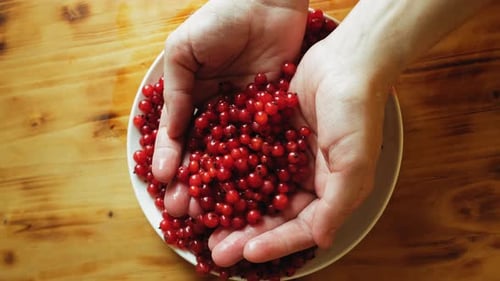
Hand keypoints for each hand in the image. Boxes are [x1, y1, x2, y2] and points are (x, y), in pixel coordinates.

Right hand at [152, 0, 308, 215]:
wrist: (268, 0)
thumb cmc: (221, 19)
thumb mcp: (184, 51)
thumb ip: (176, 92)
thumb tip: (166, 135)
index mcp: (194, 99)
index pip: (179, 137)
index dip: (172, 161)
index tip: (165, 185)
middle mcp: (220, 115)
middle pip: (205, 155)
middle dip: (194, 183)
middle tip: (184, 211)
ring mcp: (248, 118)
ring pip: (233, 158)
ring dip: (222, 186)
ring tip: (212, 212)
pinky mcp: (275, 116)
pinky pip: (264, 145)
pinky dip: (257, 168)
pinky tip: (250, 191)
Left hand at [207, 35, 390, 265]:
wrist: (345, 59)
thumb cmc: (356, 111)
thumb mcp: (355, 161)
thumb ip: (338, 203)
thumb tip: (323, 242)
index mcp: (330, 191)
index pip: (302, 227)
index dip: (276, 243)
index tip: (247, 255)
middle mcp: (307, 179)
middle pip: (273, 214)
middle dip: (245, 233)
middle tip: (216, 250)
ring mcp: (287, 158)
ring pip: (254, 190)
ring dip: (231, 206)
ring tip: (204, 221)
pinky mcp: (270, 136)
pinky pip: (246, 159)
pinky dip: (227, 172)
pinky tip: (205, 181)